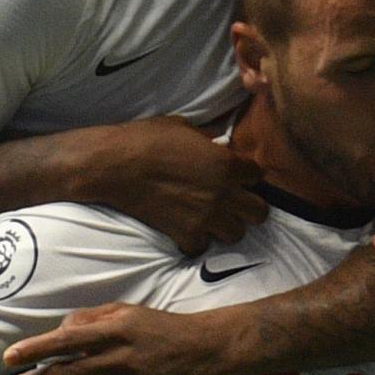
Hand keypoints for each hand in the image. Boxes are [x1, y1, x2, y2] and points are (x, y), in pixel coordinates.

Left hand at [6, 302, 237, 374]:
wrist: (206, 350)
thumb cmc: (161, 328)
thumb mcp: (127, 311)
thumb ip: (91, 318)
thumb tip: (59, 332)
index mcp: (115, 330)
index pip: (65, 340)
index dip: (34, 349)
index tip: (10, 357)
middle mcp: (119, 358)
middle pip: (68, 373)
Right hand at [86, 118, 267, 255]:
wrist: (115, 166)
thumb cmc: (147, 139)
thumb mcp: (184, 127)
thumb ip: (209, 140)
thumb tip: (218, 143)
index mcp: (226, 163)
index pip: (258, 175)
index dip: (248, 175)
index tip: (238, 176)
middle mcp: (223, 193)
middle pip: (259, 212)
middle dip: (249, 206)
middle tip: (235, 202)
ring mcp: (206, 217)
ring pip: (237, 234)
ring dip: (227, 226)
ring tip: (213, 218)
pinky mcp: (185, 234)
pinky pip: (203, 247)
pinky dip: (197, 241)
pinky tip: (188, 230)